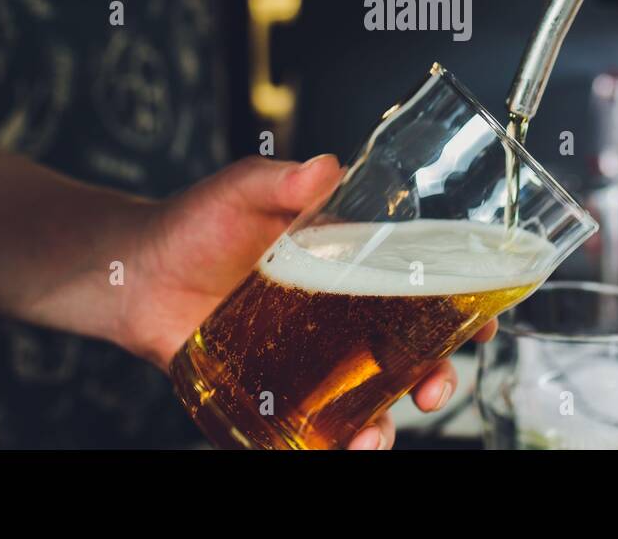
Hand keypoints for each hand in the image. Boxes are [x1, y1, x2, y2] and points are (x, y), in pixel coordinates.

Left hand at [115, 155, 493, 448]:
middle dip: (434, 375)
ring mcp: (307, 355)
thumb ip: (279, 182)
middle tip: (433, 388)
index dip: (461, 305)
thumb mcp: (239, 192)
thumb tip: (324, 167)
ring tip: (375, 438)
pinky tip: (333, 450)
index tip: (486, 323)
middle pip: (407, 352)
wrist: (132, 273)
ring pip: (367, 397)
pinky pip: (311, 426)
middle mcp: (337, 312)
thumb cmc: (191, 223)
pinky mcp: (272, 390)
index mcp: (347, 262)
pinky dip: (330, 444)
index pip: (420, 284)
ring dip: (384, 423)